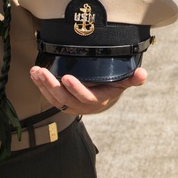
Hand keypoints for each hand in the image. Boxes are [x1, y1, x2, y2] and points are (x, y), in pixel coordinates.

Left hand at [29, 66, 146, 113]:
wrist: (103, 100)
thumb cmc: (113, 87)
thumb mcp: (124, 82)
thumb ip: (133, 79)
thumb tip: (143, 74)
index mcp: (98, 101)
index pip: (86, 97)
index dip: (76, 89)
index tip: (66, 77)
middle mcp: (82, 106)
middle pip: (65, 98)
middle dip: (52, 85)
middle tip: (42, 72)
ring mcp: (70, 105)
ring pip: (54, 98)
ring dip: (43, 85)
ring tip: (35, 71)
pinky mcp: (61, 102)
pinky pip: (49, 96)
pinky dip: (40, 86)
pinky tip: (34, 75)